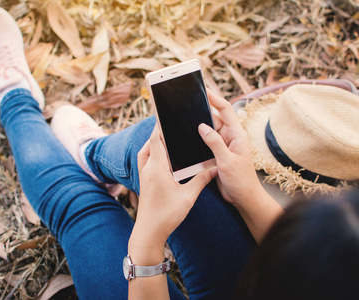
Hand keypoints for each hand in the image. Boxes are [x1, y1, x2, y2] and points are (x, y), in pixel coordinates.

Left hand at [130, 126, 216, 252]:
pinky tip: (162, 158)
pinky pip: (146, 161)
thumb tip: (214, 167)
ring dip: (154, 143)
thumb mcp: (188, 197)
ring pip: (146, 152)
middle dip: (158, 132)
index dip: (160, 126)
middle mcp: (147, 169)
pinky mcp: (144, 183)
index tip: (165, 114)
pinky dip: (152, 153)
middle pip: (150, 144)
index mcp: (157, 168)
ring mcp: (144, 176)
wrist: (149, 232)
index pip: (156, 140)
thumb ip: (201, 180)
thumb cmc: (166, 215)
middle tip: (169, 123)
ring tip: (165, 137)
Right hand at [198, 89, 261, 207]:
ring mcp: (223, 146)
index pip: (225, 110)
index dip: (215, 98)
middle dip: (202, 110)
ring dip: (198, 126)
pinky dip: (198, 139)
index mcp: (237, 135)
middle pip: (214, 118)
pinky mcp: (217, 154)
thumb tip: (202, 126)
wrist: (244, 198)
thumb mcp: (227, 161)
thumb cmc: (241, 180)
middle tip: (187, 102)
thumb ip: (215, 143)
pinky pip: (206, 143)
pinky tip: (187, 136)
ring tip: (184, 117)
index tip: (203, 89)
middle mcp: (230, 137)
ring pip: (208, 131)